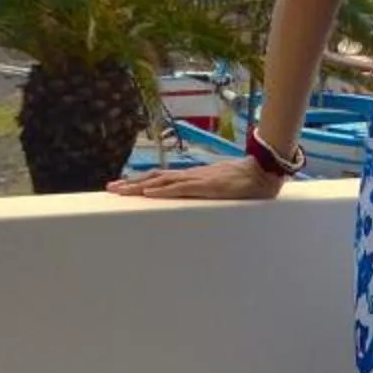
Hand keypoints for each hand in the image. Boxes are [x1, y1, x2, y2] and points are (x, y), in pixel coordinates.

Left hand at [107, 157, 285, 201]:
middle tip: (110, 189)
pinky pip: (179, 189)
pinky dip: (162, 191)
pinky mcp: (205, 187)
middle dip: (131, 184)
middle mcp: (189, 176)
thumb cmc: (244, 181)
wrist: (262, 172)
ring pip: (161, 182)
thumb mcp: (220, 190)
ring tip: (121, 191)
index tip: (122, 186)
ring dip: (139, 187)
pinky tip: (148, 193)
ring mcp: (196, 180)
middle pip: (154, 179)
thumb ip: (207, 194)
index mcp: (192, 178)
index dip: (140, 182)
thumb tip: (198, 200)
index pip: (160, 179)